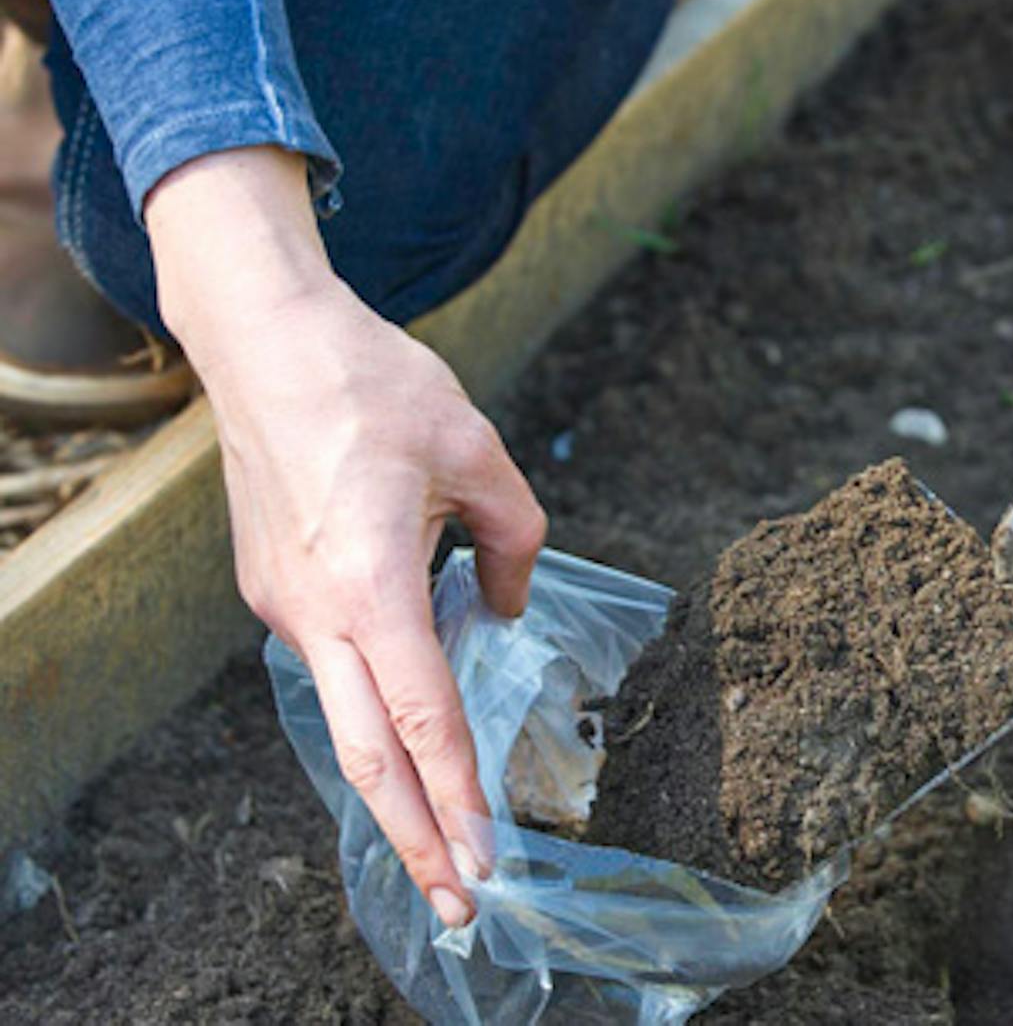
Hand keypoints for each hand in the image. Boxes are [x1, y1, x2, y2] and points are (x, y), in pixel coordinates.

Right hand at [148, 148, 546, 927]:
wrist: (262, 340)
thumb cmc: (370, 383)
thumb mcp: (476, 449)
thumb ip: (516, 539)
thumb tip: (508, 609)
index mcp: (366, 580)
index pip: (423, 712)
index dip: (458, 793)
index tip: (488, 858)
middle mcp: (313, 610)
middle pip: (368, 753)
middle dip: (417, 839)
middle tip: (461, 906)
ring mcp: (283, 605)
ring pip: (346, 716)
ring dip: (395, 785)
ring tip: (445, 844)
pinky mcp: (274, 591)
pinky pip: (336, 667)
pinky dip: (377, 712)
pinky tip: (415, 737)